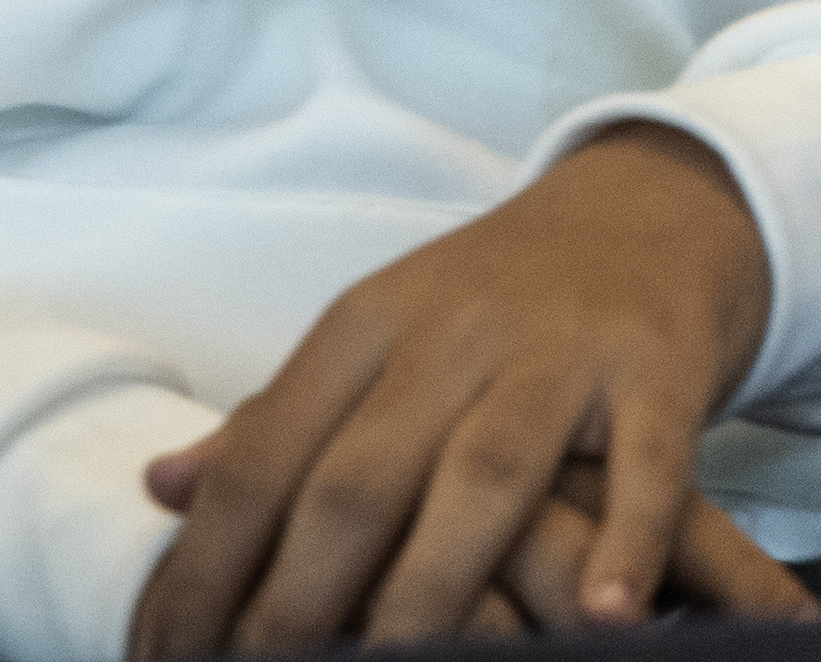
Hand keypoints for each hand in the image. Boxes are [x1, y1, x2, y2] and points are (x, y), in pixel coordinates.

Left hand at [129, 125, 776, 653]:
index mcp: (369, 322)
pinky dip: (628, 537)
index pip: (262, 457)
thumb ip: (279, 416)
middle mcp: (456, 329)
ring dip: (433, 587)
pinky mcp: (659, 364)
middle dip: (300, 603)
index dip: (206, 567)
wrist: (655, 204)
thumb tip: (161, 488)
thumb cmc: (499, 298)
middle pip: (360, 479)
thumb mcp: (380, 333)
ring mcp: (562, 346)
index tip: (171, 654)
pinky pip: (646, 459)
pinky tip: (604, 614)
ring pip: (485, 475)